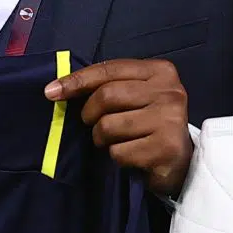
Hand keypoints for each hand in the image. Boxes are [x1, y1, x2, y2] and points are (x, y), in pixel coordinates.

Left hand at [45, 58, 192, 195]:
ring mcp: (170, 120)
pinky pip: (119, 152)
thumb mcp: (136, 96)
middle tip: (92, 125)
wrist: (182, 162)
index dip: (77, 80)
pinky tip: (131, 156)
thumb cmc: (150, 125)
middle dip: (89, 114)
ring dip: (102, 139)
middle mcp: (169, 91)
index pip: (109, 69)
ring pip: (109, 126)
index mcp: (160, 72)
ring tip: (114, 141)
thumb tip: (56, 89)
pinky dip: (116, 157)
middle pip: (107, 96)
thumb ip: (108, 86)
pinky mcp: (165, 148)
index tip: (51, 92)